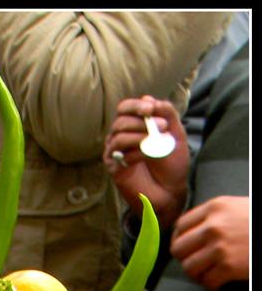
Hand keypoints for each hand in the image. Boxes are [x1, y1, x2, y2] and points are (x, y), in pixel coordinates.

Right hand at [103, 96, 188, 228]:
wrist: (170, 192)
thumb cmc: (173, 164)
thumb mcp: (176, 134)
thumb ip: (167, 114)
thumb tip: (148, 98)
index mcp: (135, 127)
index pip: (125, 109)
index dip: (135, 106)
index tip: (150, 108)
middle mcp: (122, 137)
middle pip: (120, 120)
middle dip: (141, 121)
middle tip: (162, 127)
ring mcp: (116, 153)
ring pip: (118, 135)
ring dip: (139, 135)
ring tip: (157, 141)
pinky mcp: (114, 167)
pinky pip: (118, 153)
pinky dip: (135, 151)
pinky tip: (147, 156)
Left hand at [170, 196, 249, 290]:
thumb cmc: (258, 222)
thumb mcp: (238, 207)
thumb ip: (215, 216)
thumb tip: (192, 233)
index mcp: (215, 207)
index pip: (180, 226)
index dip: (179, 239)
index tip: (185, 247)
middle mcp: (213, 226)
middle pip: (178, 248)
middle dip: (185, 258)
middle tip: (196, 262)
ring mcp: (220, 247)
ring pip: (188, 267)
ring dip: (197, 273)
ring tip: (208, 272)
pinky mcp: (228, 267)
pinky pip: (206, 281)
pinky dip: (211, 284)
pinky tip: (219, 280)